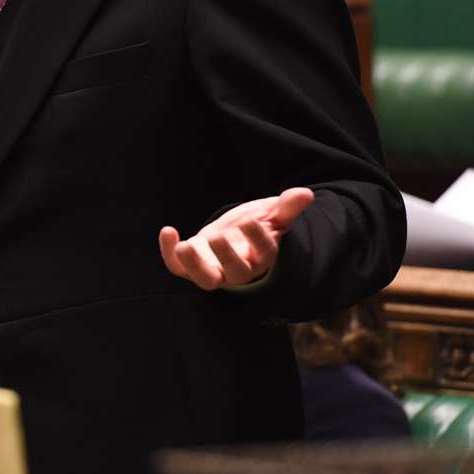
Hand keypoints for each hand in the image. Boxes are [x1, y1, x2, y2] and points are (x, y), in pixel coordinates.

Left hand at [159, 187, 313, 290]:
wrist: (234, 237)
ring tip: (184, 246)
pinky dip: (170, 253)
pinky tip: (168, 231)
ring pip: (206, 279)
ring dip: (194, 265)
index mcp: (262, 255)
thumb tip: (305, 194)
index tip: (253, 221)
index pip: (264, 252)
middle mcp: (239, 268)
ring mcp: (215, 269)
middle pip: (236, 272)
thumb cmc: (256, 226)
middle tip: (217, 236)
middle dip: (226, 256)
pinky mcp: (192, 265)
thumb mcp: (272, 215)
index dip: (258, 238)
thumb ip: (287, 207)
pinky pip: (178, 267)